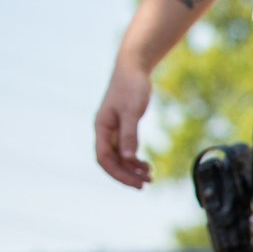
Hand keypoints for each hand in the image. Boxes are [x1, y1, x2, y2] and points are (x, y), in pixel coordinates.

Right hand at [94, 63, 152, 188]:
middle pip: (111, 162)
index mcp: (101, 127)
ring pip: (118, 158)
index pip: (104, 158)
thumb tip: (129, 159)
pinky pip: (125, 150)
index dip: (119, 174)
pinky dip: (135, 160)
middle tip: (147, 184)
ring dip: (132, 169)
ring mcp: (112, 130)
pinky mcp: (122, 128)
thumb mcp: (132, 111)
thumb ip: (129, 135)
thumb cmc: (131, 86)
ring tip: (150, 176)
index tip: (137, 183)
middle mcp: (104, 131)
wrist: (133, 68)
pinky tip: (147, 165)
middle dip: (127, 175)